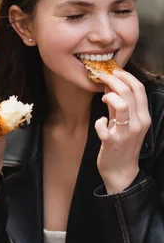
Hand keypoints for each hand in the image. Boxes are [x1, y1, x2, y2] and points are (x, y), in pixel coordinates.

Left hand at [95, 69, 150, 192]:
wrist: (121, 171)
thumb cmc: (123, 145)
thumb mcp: (124, 123)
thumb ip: (118, 105)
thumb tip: (110, 85)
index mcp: (143, 117)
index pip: (140, 89)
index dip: (126, 76)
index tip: (114, 71)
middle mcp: (138, 123)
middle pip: (130, 92)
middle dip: (114, 79)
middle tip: (102, 75)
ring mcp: (126, 133)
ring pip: (122, 105)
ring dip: (110, 95)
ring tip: (103, 96)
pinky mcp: (112, 142)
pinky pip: (103, 125)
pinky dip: (99, 121)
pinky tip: (100, 122)